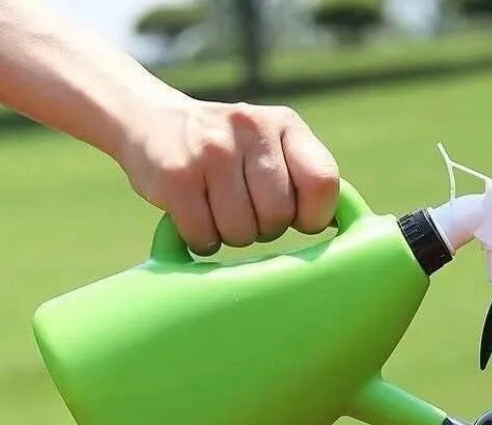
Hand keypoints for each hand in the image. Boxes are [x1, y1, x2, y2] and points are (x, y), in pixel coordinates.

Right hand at [116, 96, 339, 255]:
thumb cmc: (227, 150)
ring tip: (217, 208)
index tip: (297, 219)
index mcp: (285, 125)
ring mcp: (212, 150)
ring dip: (231, 235)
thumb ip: (305, 177)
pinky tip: (193, 215)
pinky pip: (205, 236)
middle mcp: (251, 128)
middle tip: (245, 209)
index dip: (313, 216)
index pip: (323, 183)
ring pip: (242, 233)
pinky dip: (201, 239)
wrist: (148, 118)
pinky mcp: (177, 176)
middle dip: (264, 228)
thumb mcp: (271, 145)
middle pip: (279, 217)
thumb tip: (343, 226)